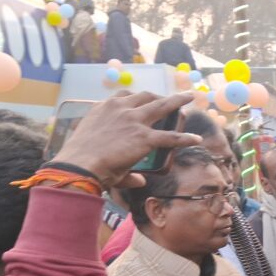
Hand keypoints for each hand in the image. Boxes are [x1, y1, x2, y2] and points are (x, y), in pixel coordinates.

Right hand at [55, 91, 200, 188]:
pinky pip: (171, 137)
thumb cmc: (82, 159)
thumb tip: (141, 180)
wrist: (79, 164)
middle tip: (173, 97)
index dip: (138, 98)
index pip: (125, 96)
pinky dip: (185, 138)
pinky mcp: (144, 137)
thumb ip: (118, 157)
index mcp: (105, 108)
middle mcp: (120, 109)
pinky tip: (196, 140)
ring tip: (190, 97)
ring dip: (178, 101)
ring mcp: (134, 121)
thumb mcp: (96, 149)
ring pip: (162, 106)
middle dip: (161, 95)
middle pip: (146, 96)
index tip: (145, 100)